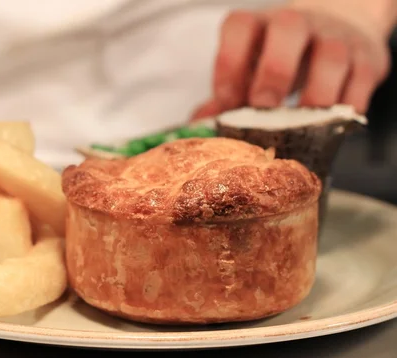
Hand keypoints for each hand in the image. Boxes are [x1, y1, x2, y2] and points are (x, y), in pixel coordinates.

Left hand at [192, 1, 392, 119]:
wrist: (338, 33)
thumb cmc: (281, 60)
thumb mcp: (250, 71)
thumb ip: (225, 97)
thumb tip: (197, 126)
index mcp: (260, 26)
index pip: (240, 26)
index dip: (229, 61)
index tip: (226, 99)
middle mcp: (298, 24)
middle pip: (288, 28)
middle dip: (273, 71)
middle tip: (263, 107)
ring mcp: (335, 38)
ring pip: (331, 55)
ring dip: (315, 95)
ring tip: (302, 124)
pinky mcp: (366, 59)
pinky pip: (360, 81)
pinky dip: (346, 107)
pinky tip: (330, 126)